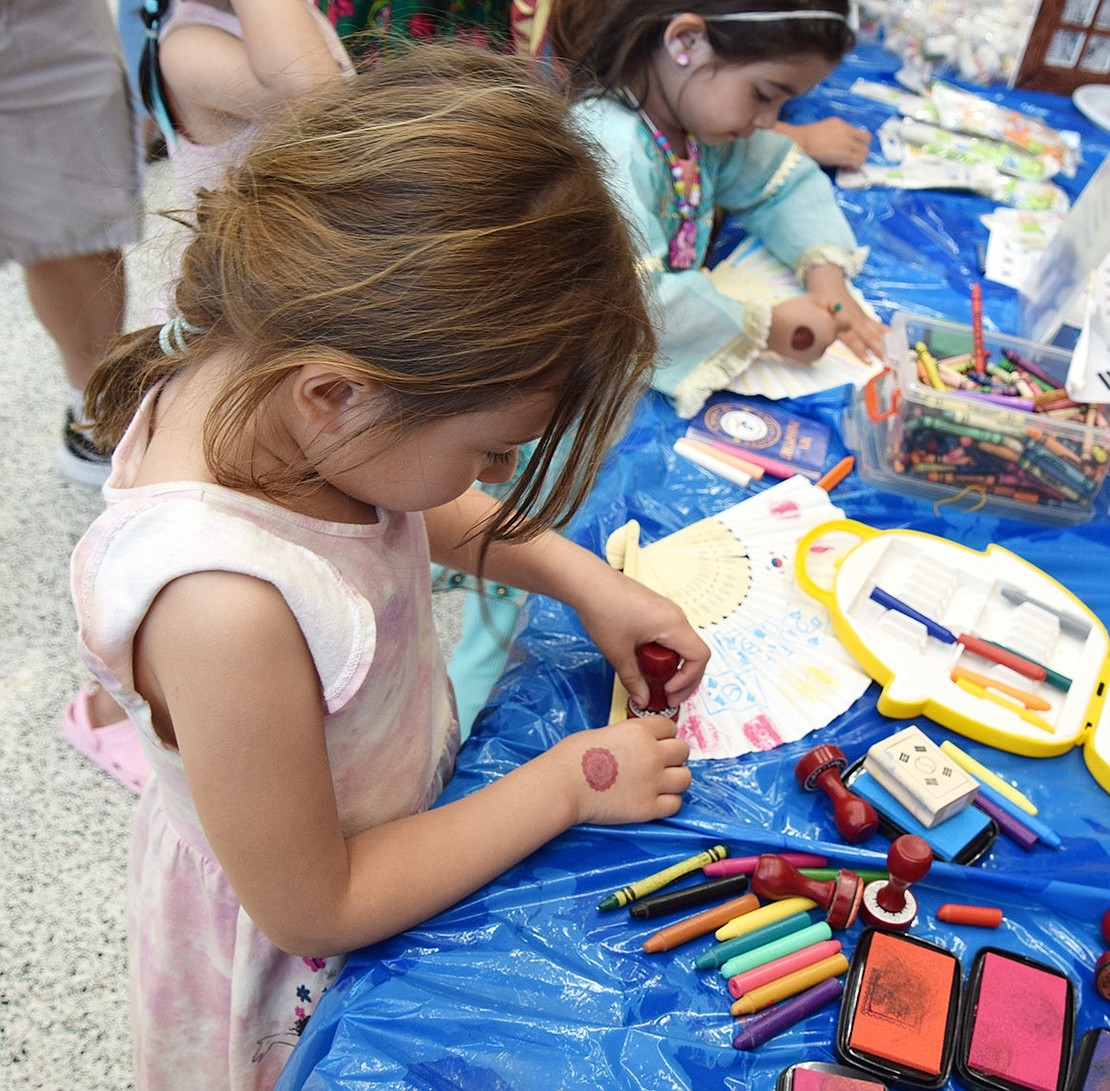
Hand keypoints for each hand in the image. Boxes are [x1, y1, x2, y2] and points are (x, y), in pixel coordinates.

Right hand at [555, 716, 690, 825]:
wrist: (563, 785)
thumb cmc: (573, 756)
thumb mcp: (604, 732)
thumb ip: (629, 737)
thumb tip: (636, 745)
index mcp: (640, 731)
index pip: (670, 727)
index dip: (662, 735)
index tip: (655, 742)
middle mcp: (652, 754)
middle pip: (683, 751)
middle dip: (672, 756)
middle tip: (657, 763)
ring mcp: (653, 782)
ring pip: (685, 778)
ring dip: (674, 779)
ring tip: (659, 783)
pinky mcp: (648, 808)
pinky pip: (675, 804)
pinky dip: (668, 802)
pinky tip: (654, 799)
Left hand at [574, 568, 709, 710]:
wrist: (587, 582)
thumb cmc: (603, 610)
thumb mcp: (618, 653)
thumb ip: (634, 680)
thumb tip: (643, 700)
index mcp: (673, 624)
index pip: (700, 657)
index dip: (688, 680)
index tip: (667, 692)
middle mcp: (676, 615)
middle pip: (693, 653)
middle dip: (682, 678)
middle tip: (665, 695)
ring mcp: (667, 611)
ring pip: (681, 645)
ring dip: (671, 666)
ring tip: (653, 680)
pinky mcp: (656, 610)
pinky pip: (670, 636)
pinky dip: (663, 653)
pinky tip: (644, 661)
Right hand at [767, 295, 840, 363]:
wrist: (769, 330)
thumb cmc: (790, 311)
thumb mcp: (811, 299)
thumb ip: (827, 303)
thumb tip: (833, 310)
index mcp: (831, 326)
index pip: (846, 323)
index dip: (838, 318)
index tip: (827, 314)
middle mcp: (827, 342)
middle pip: (834, 334)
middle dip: (826, 327)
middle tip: (809, 321)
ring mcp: (817, 353)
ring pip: (823, 343)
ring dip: (817, 337)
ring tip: (800, 329)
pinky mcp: (807, 360)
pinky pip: (813, 351)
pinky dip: (808, 346)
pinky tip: (796, 339)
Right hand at [776, 118, 871, 169]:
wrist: (799, 142)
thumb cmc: (802, 140)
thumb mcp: (821, 131)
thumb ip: (832, 135)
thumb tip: (835, 146)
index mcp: (839, 123)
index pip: (857, 131)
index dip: (856, 142)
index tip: (849, 150)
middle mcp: (847, 131)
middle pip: (866, 139)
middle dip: (861, 149)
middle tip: (852, 158)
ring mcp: (847, 143)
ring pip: (864, 152)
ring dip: (858, 160)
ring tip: (848, 166)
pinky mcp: (846, 154)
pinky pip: (858, 161)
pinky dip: (854, 167)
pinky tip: (846, 169)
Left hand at [802, 263, 887, 363]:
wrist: (827, 284)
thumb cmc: (819, 304)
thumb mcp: (817, 317)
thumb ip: (822, 330)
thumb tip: (819, 347)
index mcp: (841, 322)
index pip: (852, 340)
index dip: (860, 350)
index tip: (869, 361)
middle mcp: (853, 320)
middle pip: (867, 337)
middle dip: (878, 349)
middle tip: (888, 361)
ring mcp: (859, 317)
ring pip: (873, 331)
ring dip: (884, 341)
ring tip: (893, 351)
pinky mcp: (862, 314)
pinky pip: (874, 323)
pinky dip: (883, 329)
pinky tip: (892, 334)